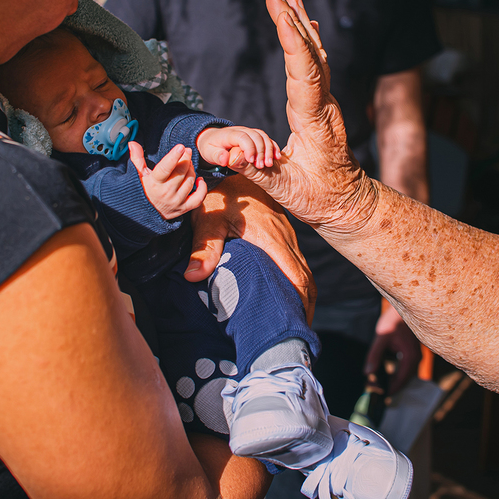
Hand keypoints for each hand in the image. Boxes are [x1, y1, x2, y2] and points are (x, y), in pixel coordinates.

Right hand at [128, 141, 207, 219]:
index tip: (181, 147)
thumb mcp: (138, 175)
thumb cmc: (143, 190)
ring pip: (190, 182)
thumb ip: (137, 159)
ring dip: (191, 170)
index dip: (174, 157)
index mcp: (154, 183)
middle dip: (186, 159)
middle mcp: (166, 193)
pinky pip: (198, 198)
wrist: (145, 214)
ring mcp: (176, 201)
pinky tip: (199, 179)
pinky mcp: (184, 208)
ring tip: (188, 163)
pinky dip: (202, 188)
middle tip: (186, 151)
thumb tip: (132, 143)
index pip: (165, 168)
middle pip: (181, 172)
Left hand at [186, 175, 315, 323]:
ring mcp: (285, 232)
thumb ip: (204, 248)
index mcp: (271, 237)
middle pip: (305, 276)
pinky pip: (296, 258)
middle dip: (306, 305)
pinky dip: (298, 279)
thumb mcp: (208, 219)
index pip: (295, 274)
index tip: (298, 323)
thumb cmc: (217, 193)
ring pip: (303, 267)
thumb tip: (193, 277)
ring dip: (303, 293)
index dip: (300, 301)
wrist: (230, 166)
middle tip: (299, 332)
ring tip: (297, 318)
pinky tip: (289, 292)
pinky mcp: (282, 230)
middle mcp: (284, 236)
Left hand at [195, 125, 281, 170]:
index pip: (242, 137)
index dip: (249, 148)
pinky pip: (266, 138)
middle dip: (261, 151)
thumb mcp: (209, 153)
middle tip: (261, 166)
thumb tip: (225, 159)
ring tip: (269, 164)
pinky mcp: (254, 136)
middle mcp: (240, 130)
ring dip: (269, 150)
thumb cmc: (210, 148)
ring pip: (263, 136)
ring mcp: (248, 132)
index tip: (251, 161)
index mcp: (229, 134)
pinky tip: (277, 157)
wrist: (211, 139)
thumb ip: (217, 156)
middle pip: (256, 136)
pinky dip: (273, 147)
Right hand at [233, 0, 378, 234]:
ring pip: (314, 57)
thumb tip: (230, 152)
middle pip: (309, 55)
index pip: (304, 74)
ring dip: (299, 25)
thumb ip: (257, 171)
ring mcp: (326, 104)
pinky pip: (316, 66)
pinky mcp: (323, 106)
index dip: (293, 43)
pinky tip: (306, 23)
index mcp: (316, 121)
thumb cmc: (319, 200)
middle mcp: (324, 106)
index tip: (281, 15)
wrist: (350, 204)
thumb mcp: (286, 192)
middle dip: (290, 22)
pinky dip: (308, 41)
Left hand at [363, 300, 420, 393]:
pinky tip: (385, 372)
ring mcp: (416, 356)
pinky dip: (396, 374)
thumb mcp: (382, 337)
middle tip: (373, 389)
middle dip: (389, 387)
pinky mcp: (413, 353)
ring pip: (405, 376)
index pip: (400, 381)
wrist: (405, 306)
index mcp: (410, 357)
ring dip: (392, 381)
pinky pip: (405, 369)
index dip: (387, 389)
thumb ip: (375, 355)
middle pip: (403, 381)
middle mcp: (416, 359)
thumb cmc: (394, 320)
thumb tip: (368, 373)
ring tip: (376, 382)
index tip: (375, 393)